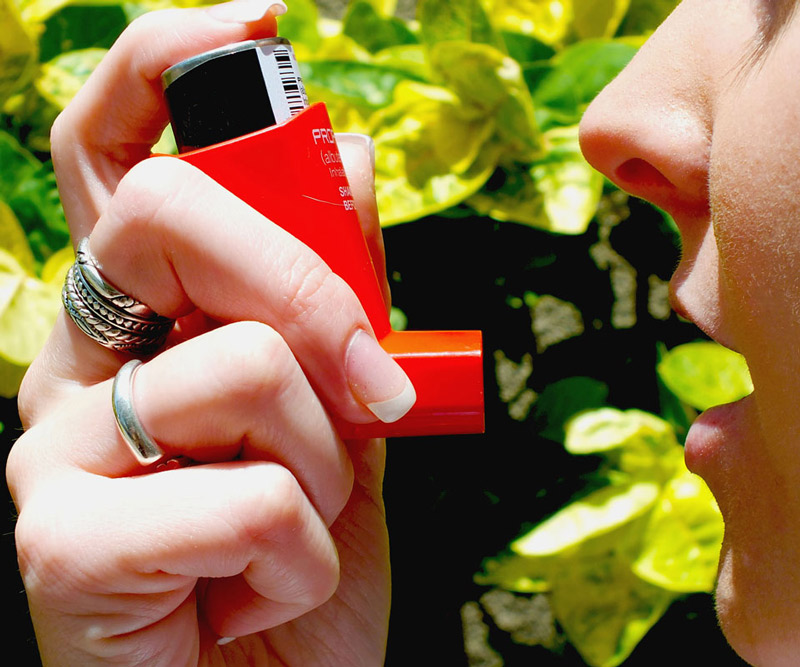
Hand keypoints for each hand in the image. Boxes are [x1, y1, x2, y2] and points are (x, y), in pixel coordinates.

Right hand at [7, 2, 407, 663]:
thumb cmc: (298, 556)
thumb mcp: (345, 409)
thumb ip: (341, 290)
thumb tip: (351, 153)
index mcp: (141, 320)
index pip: (118, 152)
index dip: (169, 63)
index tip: (257, 16)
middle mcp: (77, 364)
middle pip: (171, 217)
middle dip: (309, 288)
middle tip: (372, 386)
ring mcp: (53, 454)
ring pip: (239, 368)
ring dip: (324, 459)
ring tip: (303, 527)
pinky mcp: (59, 548)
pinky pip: (245, 498)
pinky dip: (299, 552)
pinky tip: (257, 592)